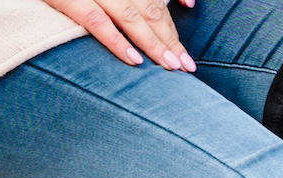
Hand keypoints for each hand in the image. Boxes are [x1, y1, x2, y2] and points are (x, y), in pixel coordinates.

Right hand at [42, 0, 197, 70]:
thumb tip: (188, 3)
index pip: (155, 2)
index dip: (172, 27)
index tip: (187, 55)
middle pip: (148, 10)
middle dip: (169, 39)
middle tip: (186, 66)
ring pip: (130, 16)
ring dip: (152, 43)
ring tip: (169, 66)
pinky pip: (95, 20)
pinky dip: (116, 40)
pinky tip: (134, 59)